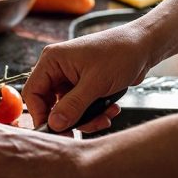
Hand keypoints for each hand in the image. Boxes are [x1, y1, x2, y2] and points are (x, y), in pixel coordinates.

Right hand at [23, 26, 151, 131]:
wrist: (145, 46)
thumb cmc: (121, 53)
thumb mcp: (96, 83)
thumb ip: (72, 106)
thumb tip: (54, 124)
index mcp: (53, 60)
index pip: (33, 93)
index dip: (41, 114)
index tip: (55, 131)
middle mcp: (58, 68)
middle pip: (50, 104)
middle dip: (70, 119)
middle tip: (84, 129)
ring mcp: (71, 77)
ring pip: (68, 109)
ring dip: (87, 118)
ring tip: (105, 117)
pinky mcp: (84, 85)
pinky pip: (81, 106)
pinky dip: (95, 113)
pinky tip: (111, 109)